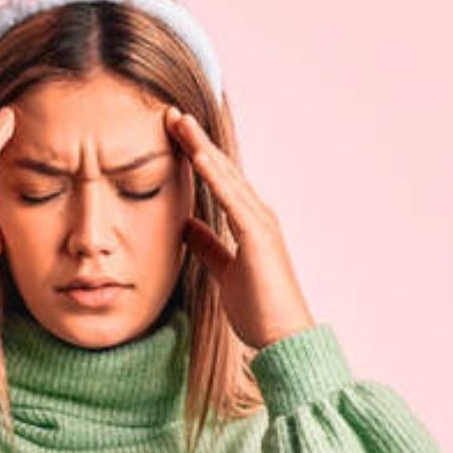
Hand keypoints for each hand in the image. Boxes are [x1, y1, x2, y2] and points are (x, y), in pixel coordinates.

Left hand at [165, 106, 315, 349]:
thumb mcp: (223, 272)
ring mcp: (260, 223)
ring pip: (226, 176)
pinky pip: (232, 198)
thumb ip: (207, 247)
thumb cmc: (258, 310)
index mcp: (247, 223)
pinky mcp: (258, 235)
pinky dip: (214, 175)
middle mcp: (256, 215)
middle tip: (170, 114)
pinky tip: (196, 156)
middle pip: (221, 169)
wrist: (282, 338)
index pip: (217, 181)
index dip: (194, 155)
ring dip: (201, 147)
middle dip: (195, 141)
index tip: (172, 134)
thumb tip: (185, 225)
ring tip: (179, 123)